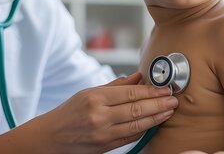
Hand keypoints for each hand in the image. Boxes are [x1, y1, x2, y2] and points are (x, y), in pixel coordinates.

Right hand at [0, 72, 177, 153]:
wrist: (50, 138)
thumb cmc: (69, 112)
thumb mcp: (88, 92)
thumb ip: (115, 85)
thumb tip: (138, 76)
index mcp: (94, 98)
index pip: (129, 93)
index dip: (150, 90)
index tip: (165, 87)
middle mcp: (99, 116)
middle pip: (136, 109)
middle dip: (158, 103)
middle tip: (173, 99)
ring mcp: (102, 134)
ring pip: (136, 125)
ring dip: (156, 117)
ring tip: (170, 110)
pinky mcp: (105, 147)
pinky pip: (129, 138)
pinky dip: (144, 129)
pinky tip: (155, 122)